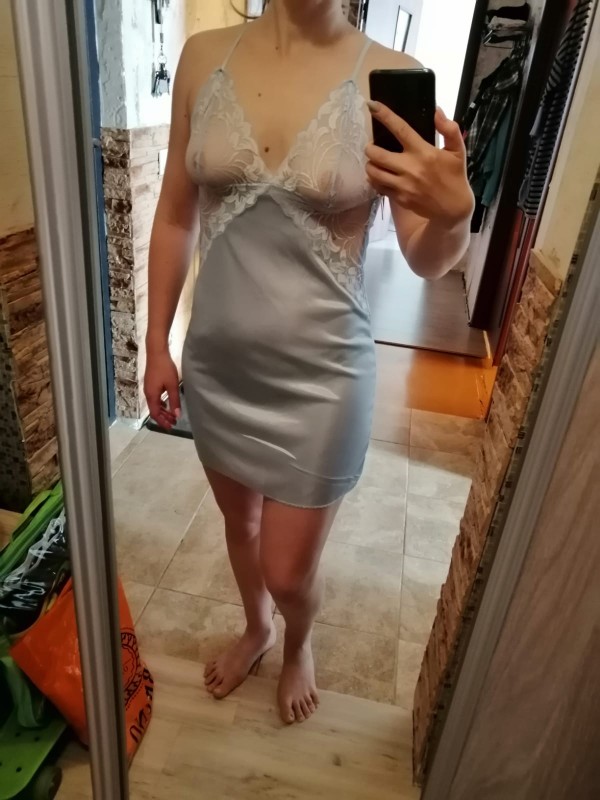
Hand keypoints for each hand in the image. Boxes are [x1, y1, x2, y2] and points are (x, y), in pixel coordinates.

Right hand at [144, 350, 180, 429]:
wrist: (156, 353)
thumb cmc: (165, 369)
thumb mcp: (172, 386)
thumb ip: (174, 401)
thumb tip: (177, 415)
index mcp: (152, 396)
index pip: (155, 414)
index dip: (163, 422)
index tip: (170, 427)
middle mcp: (148, 394)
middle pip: (154, 410)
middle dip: (164, 418)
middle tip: (174, 422)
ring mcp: (148, 388)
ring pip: (154, 404)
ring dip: (163, 411)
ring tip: (172, 415)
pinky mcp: (151, 384)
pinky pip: (155, 398)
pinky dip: (161, 404)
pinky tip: (167, 403)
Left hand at [365, 104, 473, 227]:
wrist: (453, 209)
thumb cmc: (455, 176)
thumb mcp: (458, 151)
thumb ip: (449, 129)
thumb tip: (437, 110)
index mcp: (423, 152)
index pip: (400, 129)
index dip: (384, 115)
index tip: (371, 105)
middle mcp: (410, 168)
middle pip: (376, 154)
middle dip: (370, 148)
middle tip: (373, 147)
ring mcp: (402, 185)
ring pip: (373, 172)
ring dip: (370, 164)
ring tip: (375, 161)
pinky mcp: (399, 198)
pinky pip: (378, 187)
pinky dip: (375, 179)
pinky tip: (379, 176)